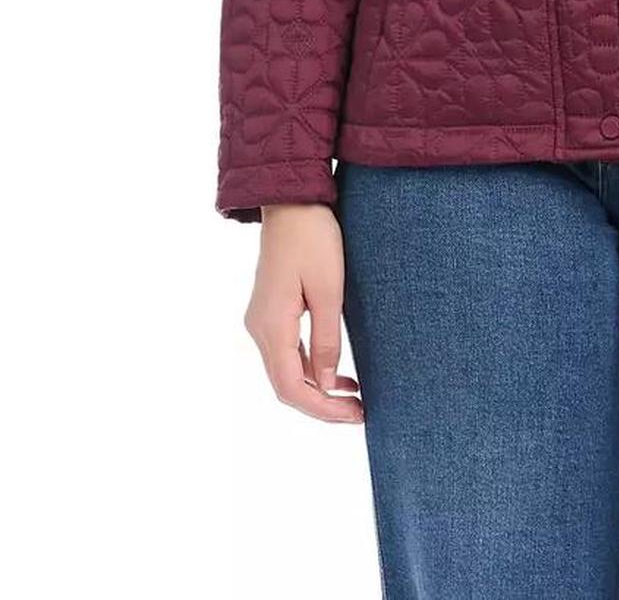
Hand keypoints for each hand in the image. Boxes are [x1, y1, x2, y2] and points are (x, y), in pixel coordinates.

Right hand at [243, 203, 362, 422]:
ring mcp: (262, 320)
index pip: (290, 387)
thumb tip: (324, 385)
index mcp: (271, 325)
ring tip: (354, 398)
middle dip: (321, 404)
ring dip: (317, 388)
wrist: (293, 202)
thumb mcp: (328, 290)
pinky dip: (310, 368)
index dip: (321, 408)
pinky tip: (335, 373)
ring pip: (286, 371)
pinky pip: (287, 352)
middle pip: (285, 384)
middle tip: (359, 413)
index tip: (355, 415)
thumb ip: (325, 340)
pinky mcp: (271, 311)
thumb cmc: (314, 239)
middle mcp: (259, 328)